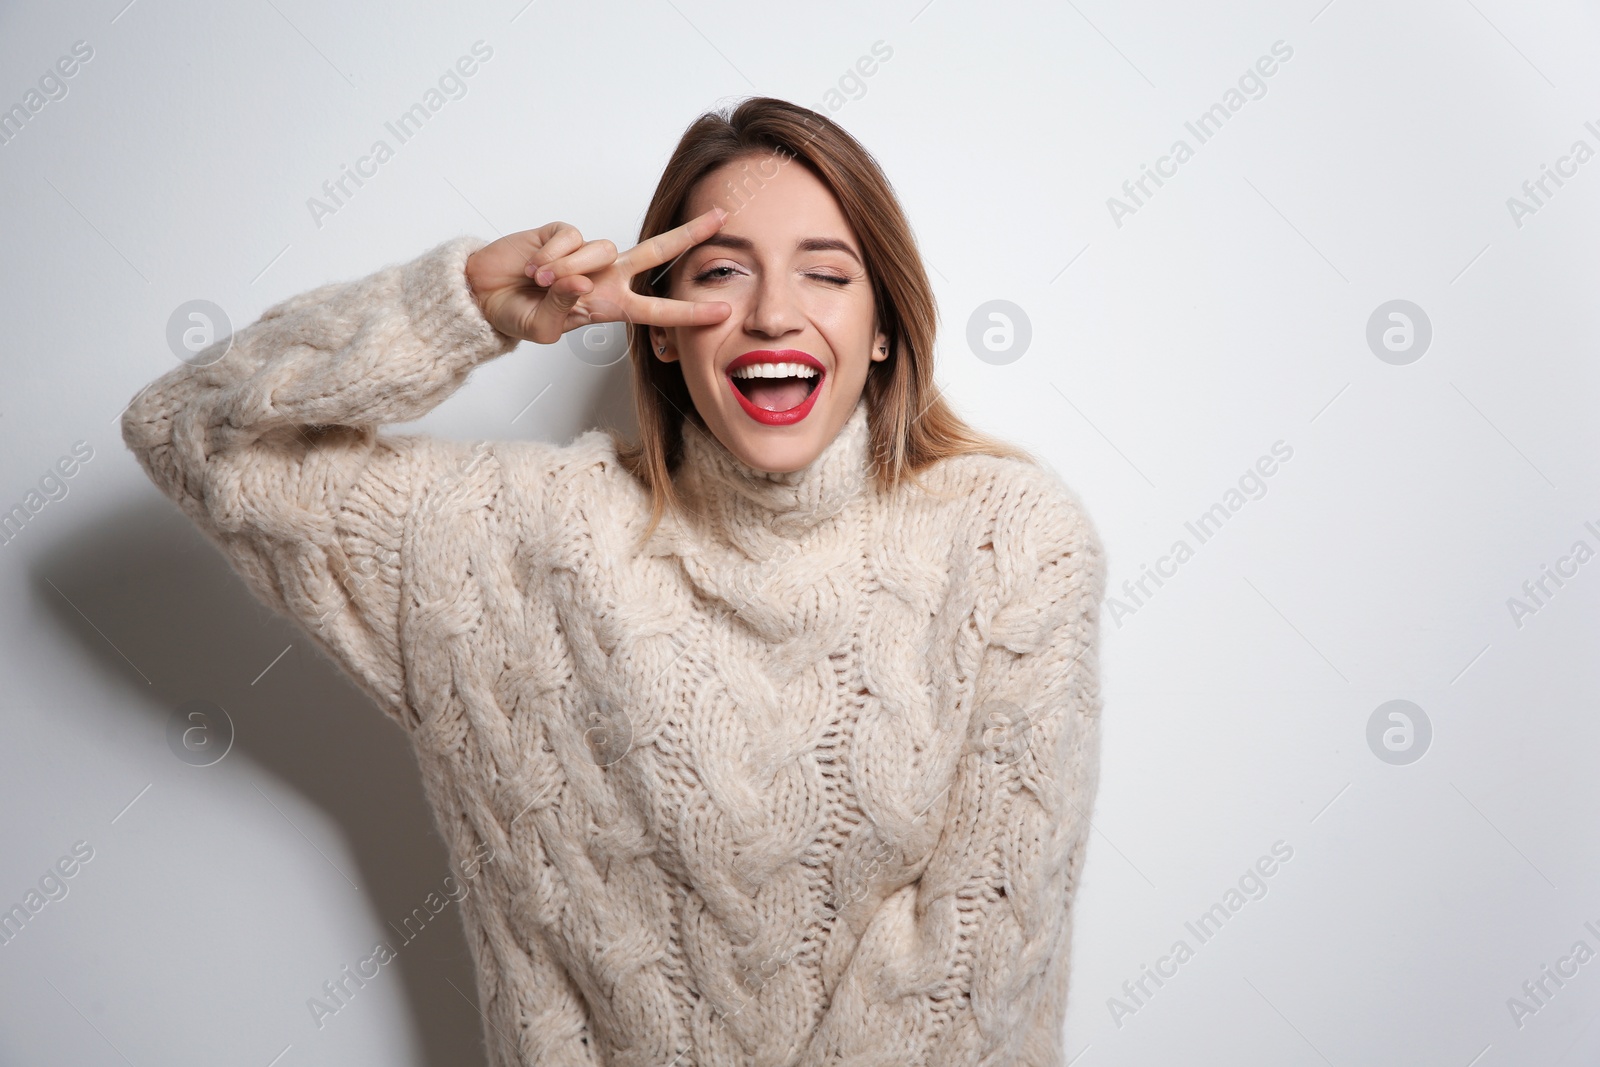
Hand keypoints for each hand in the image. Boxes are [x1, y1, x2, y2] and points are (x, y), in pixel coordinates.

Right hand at [464, 207, 732, 344]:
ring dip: (568, 269)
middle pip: (657, 251)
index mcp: (612, 305)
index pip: (659, 310)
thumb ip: (565, 308)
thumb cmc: (519, 316)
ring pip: (600, 250)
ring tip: (541, 282)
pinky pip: (571, 239)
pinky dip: (550, 256)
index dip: (690, 312)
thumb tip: (580, 281)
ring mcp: (587, 253)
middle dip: (690, 234)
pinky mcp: (564, 232)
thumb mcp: (543, 330)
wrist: (484, 294)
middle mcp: (607, 276)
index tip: (725, 311)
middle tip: (722, 218)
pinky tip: (533, 266)